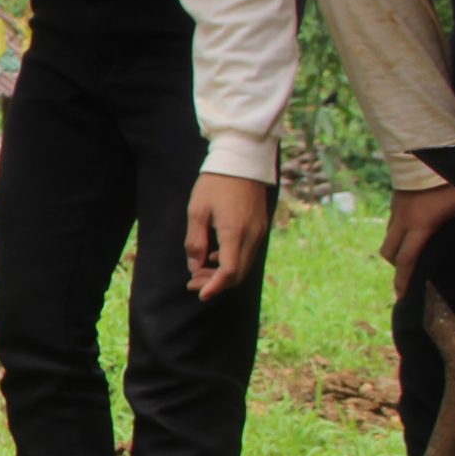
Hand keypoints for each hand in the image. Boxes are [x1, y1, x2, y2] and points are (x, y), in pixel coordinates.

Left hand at [183, 173, 272, 299]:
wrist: (241, 161)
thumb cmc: (215, 184)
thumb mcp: (197, 211)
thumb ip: (195, 241)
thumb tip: (194, 266)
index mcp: (235, 232)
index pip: (229, 272)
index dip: (214, 286)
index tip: (200, 294)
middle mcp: (252, 236)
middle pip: (238, 273)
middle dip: (216, 283)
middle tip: (193, 283)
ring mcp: (260, 232)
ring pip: (244, 265)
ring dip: (224, 274)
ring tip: (200, 271)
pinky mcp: (261, 227)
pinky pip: (249, 253)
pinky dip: (233, 261)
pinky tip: (215, 256)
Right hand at [383, 182, 454, 297]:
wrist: (430, 151)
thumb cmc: (451, 179)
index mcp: (420, 226)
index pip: (406, 261)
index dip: (402, 281)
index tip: (400, 297)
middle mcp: (403, 221)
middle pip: (389, 253)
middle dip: (396, 267)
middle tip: (406, 276)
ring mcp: (397, 210)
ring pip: (388, 238)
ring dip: (395, 249)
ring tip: (409, 254)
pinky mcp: (396, 199)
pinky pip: (392, 224)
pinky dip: (398, 233)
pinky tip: (412, 230)